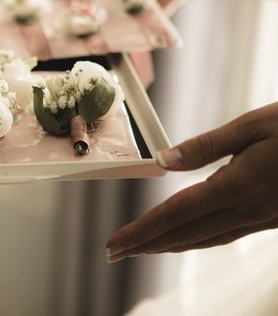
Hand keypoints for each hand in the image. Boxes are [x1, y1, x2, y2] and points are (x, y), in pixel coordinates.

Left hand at [106, 103, 277, 261]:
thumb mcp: (253, 125)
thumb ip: (205, 146)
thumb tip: (164, 162)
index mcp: (237, 186)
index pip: (176, 214)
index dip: (141, 231)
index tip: (114, 243)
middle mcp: (248, 210)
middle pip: (185, 234)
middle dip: (146, 244)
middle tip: (114, 251)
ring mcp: (264, 218)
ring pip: (206, 239)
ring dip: (170, 245)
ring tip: (142, 246)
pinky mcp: (273, 219)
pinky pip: (228, 235)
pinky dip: (199, 238)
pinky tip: (188, 236)